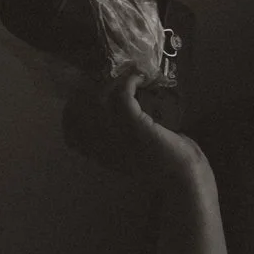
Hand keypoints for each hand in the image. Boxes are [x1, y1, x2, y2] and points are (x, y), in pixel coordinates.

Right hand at [62, 68, 205, 185]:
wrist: (183, 176)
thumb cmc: (163, 164)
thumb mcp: (133, 155)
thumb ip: (119, 140)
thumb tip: (114, 110)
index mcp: (100, 157)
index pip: (70, 133)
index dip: (73, 112)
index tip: (88, 97)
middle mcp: (102, 147)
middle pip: (78, 109)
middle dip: (90, 88)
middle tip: (111, 80)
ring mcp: (117, 135)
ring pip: (97, 97)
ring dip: (112, 81)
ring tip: (127, 78)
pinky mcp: (134, 125)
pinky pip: (121, 93)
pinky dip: (130, 80)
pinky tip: (140, 78)